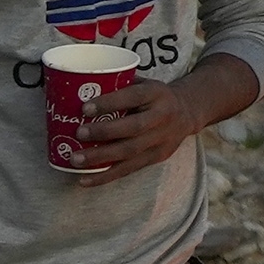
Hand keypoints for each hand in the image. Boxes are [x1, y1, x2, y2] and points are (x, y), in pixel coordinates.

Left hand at [62, 49, 251, 183]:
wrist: (188, 112)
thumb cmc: (153, 96)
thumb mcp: (143, 83)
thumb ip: (118, 86)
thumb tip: (76, 90)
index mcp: (157, 94)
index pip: (134, 97)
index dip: (109, 103)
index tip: (84, 108)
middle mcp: (163, 117)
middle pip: (133, 128)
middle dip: (104, 132)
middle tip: (78, 134)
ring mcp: (162, 140)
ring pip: (130, 152)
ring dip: (101, 158)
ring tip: (75, 160)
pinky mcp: (157, 157)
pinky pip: (129, 169)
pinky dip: (105, 176)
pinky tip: (85, 180)